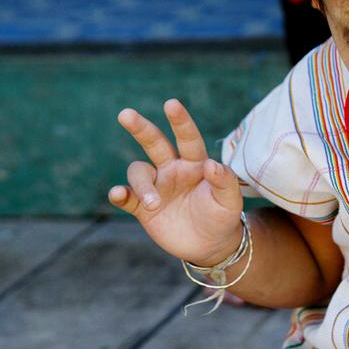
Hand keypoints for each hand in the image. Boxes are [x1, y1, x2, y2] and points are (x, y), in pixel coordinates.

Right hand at [109, 99, 243, 265]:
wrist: (210, 245)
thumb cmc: (223, 216)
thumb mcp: (230, 201)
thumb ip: (224, 181)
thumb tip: (211, 164)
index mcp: (195, 162)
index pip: (188, 138)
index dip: (180, 121)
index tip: (171, 104)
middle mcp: (173, 169)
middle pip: (154, 143)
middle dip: (141, 128)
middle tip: (125, 114)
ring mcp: (157, 186)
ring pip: (139, 172)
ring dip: (142, 185)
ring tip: (153, 203)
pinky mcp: (143, 208)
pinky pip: (127, 197)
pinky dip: (120, 195)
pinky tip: (117, 194)